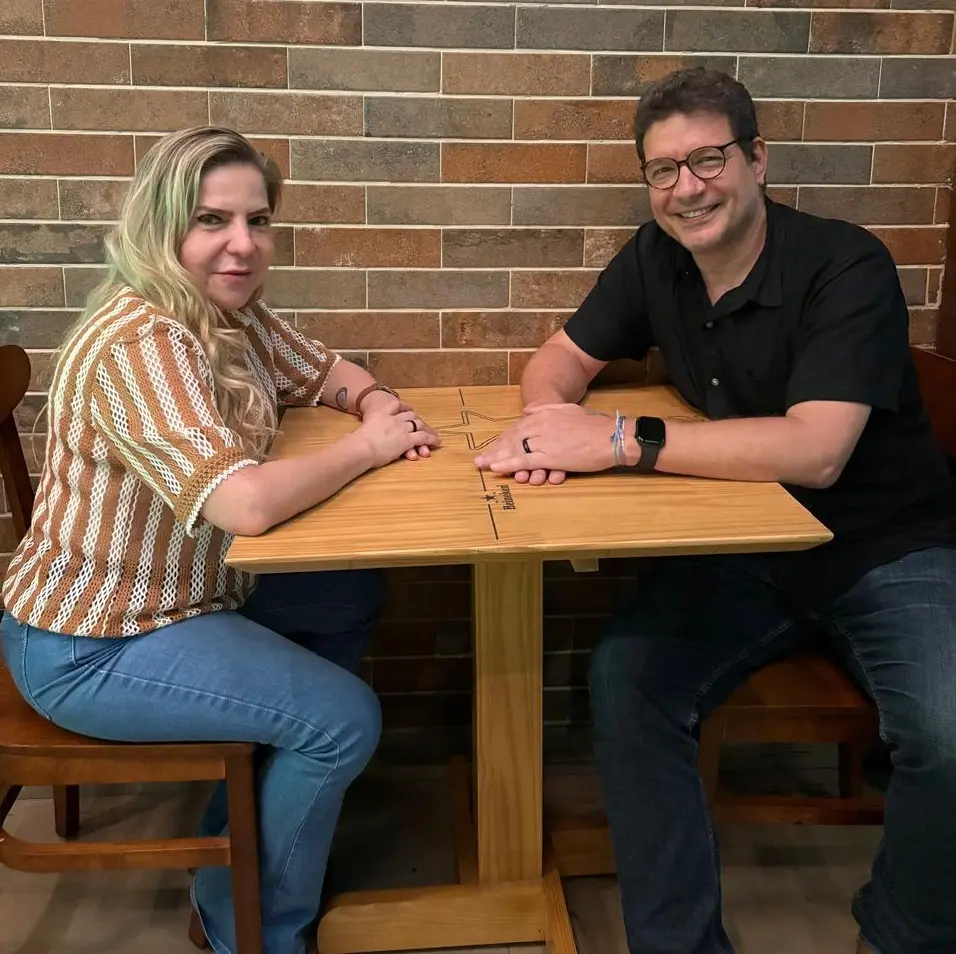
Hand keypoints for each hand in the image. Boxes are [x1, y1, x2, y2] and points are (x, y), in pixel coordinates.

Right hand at [360, 394, 439, 460]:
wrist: (362, 446)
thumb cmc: (355, 442)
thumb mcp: (358, 431)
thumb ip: (361, 433)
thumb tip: (351, 439)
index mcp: (380, 413)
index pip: (395, 405)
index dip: (403, 407)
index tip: (407, 408)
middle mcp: (393, 418)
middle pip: (409, 415)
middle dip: (415, 419)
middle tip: (419, 423)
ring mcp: (401, 428)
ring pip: (418, 425)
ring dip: (426, 429)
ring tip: (432, 434)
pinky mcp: (407, 439)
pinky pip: (423, 437)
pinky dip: (431, 439)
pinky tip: (437, 441)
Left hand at [474, 404, 616, 477]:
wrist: (610, 436)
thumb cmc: (594, 425)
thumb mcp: (568, 409)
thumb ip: (546, 409)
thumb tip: (527, 410)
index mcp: (543, 414)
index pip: (518, 426)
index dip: (504, 438)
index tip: (493, 445)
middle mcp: (539, 425)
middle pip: (512, 438)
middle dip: (495, 448)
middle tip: (481, 457)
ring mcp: (543, 441)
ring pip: (514, 449)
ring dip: (496, 457)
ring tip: (482, 464)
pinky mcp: (549, 456)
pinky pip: (523, 460)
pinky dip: (507, 464)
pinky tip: (496, 468)